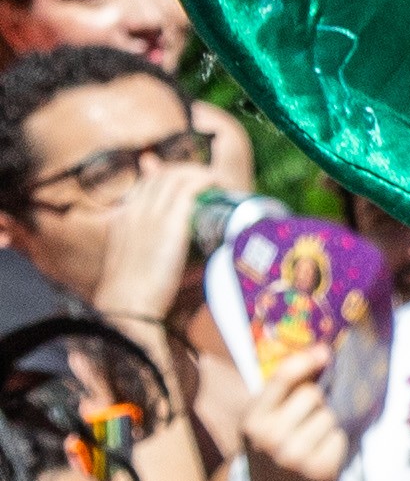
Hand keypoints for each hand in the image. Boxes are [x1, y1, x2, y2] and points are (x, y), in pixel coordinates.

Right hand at [95, 151, 211, 343]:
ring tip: (216, 181)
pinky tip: (217, 183)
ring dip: (199, 174)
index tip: (187, 182)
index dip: (168, 176)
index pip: (146, 184)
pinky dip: (205, 181)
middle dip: (187, 172)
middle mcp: (134, 211)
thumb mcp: (135, 264)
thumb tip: (179, 256)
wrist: (127, 307)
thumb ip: (150, 250)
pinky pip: (190, 189)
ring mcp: (151, 215)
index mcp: (122, 219)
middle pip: (162, 176)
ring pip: (177, 177)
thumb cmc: (133, 294)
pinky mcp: (170, 223)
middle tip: (207, 181)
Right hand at [239, 365, 356, 480]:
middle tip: (304, 427)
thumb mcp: (261, 432)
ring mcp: (295, 453)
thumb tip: (318, 355)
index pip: (282, 376)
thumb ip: (279, 399)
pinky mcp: (320, 467)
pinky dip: (335, 444)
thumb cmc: (271, 466)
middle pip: (313, 394)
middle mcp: (269, 436)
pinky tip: (318, 461)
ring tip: (309, 447)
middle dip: (317, 404)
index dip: (307, 359)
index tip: (325, 351)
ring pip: (330, 415)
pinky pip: (340, 436)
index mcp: (251, 422)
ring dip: (327, 426)